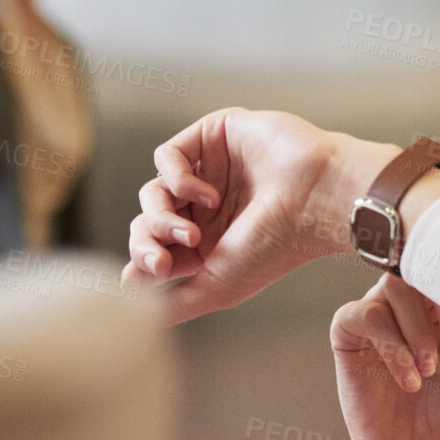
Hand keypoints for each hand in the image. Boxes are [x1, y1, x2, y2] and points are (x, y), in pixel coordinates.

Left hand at [125, 107, 397, 323]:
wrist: (314, 202)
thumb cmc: (276, 247)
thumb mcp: (217, 286)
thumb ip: (173, 302)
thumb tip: (124, 300)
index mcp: (210, 242)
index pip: (155, 248)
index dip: (145, 260)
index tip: (157, 272)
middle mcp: (207, 207)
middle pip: (148, 221)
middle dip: (149, 242)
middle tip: (163, 261)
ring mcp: (209, 170)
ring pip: (153, 191)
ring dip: (162, 215)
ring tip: (192, 231)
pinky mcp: (212, 137)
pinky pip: (167, 156)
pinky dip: (177, 180)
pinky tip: (206, 195)